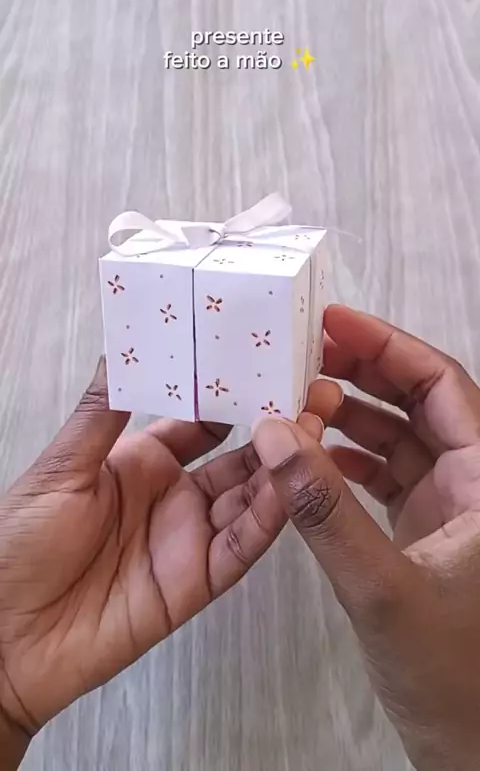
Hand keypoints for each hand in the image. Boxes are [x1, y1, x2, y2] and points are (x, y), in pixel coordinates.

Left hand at [0, 358, 340, 765]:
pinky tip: (290, 488)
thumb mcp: (62, 468)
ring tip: (309, 428)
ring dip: (281, 466)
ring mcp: (190, 537)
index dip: (230, 395)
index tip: (259, 362)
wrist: (7, 637)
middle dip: (273, 428)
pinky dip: (269, 518)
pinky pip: (242, 545)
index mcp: (141, 462)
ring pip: (251, 497)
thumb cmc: (19, 546)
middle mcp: (174, 495)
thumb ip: (102, 412)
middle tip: (306, 393)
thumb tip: (121, 348)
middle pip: (238, 457)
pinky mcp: (198, 580)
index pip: (201, 421)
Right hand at [252, 305, 479, 770]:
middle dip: (363, 373)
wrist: (472, 747)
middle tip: (305, 353)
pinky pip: (386, 476)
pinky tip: (312, 459)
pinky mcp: (428, 533)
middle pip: (419, 401)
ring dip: (350, 418)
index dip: (388, 345)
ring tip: (298, 401)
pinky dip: (348, 461)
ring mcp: (451, 508)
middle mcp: (474, 482)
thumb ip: (325, 511)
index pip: (442, 384)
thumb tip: (278, 437)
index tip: (335, 323)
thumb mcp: (382, 589)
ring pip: (399, 437)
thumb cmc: (457, 679)